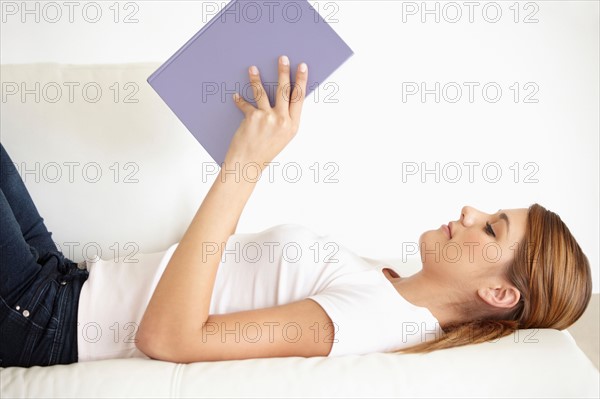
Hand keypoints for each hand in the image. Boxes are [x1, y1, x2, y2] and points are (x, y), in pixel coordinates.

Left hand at [223, 55, 307, 171]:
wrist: (248, 163)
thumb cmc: (265, 151)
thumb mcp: (283, 137)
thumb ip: (286, 119)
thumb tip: (285, 97)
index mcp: (293, 126)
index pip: (299, 98)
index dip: (301, 81)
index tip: (302, 67)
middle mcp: (283, 121)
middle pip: (285, 90)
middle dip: (284, 72)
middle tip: (283, 58)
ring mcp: (268, 118)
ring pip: (264, 92)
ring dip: (257, 78)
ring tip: (253, 68)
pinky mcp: (253, 117)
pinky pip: (246, 104)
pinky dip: (240, 100)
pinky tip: (236, 96)